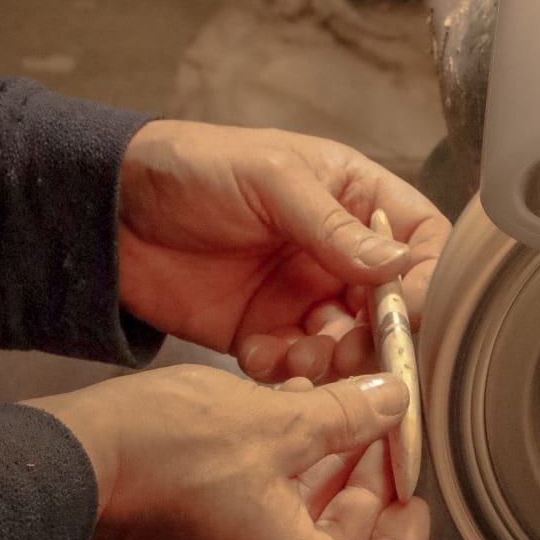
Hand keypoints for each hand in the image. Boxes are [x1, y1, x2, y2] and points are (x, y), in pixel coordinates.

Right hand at [36, 367, 428, 539]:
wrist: (67, 463)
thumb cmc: (160, 450)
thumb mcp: (273, 418)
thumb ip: (345, 416)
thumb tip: (391, 403)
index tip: (415, 497)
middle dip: (366, 495)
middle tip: (379, 441)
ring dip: (324, 485)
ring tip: (337, 423)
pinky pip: (257, 531)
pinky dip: (282, 489)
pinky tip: (283, 430)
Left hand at [116, 122, 449, 383]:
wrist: (111, 208)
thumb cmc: (194, 167)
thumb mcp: (270, 179)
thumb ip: (333, 226)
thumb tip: (401, 265)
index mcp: (354, 199)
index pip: (422, 241)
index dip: (429, 281)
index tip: (411, 312)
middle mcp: (338, 252)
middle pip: (393, 308)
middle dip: (379, 338)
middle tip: (350, 351)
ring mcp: (302, 295)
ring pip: (350, 346)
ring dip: (333, 362)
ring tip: (298, 354)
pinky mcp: (265, 332)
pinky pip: (296, 367)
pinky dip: (285, 372)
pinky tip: (258, 355)